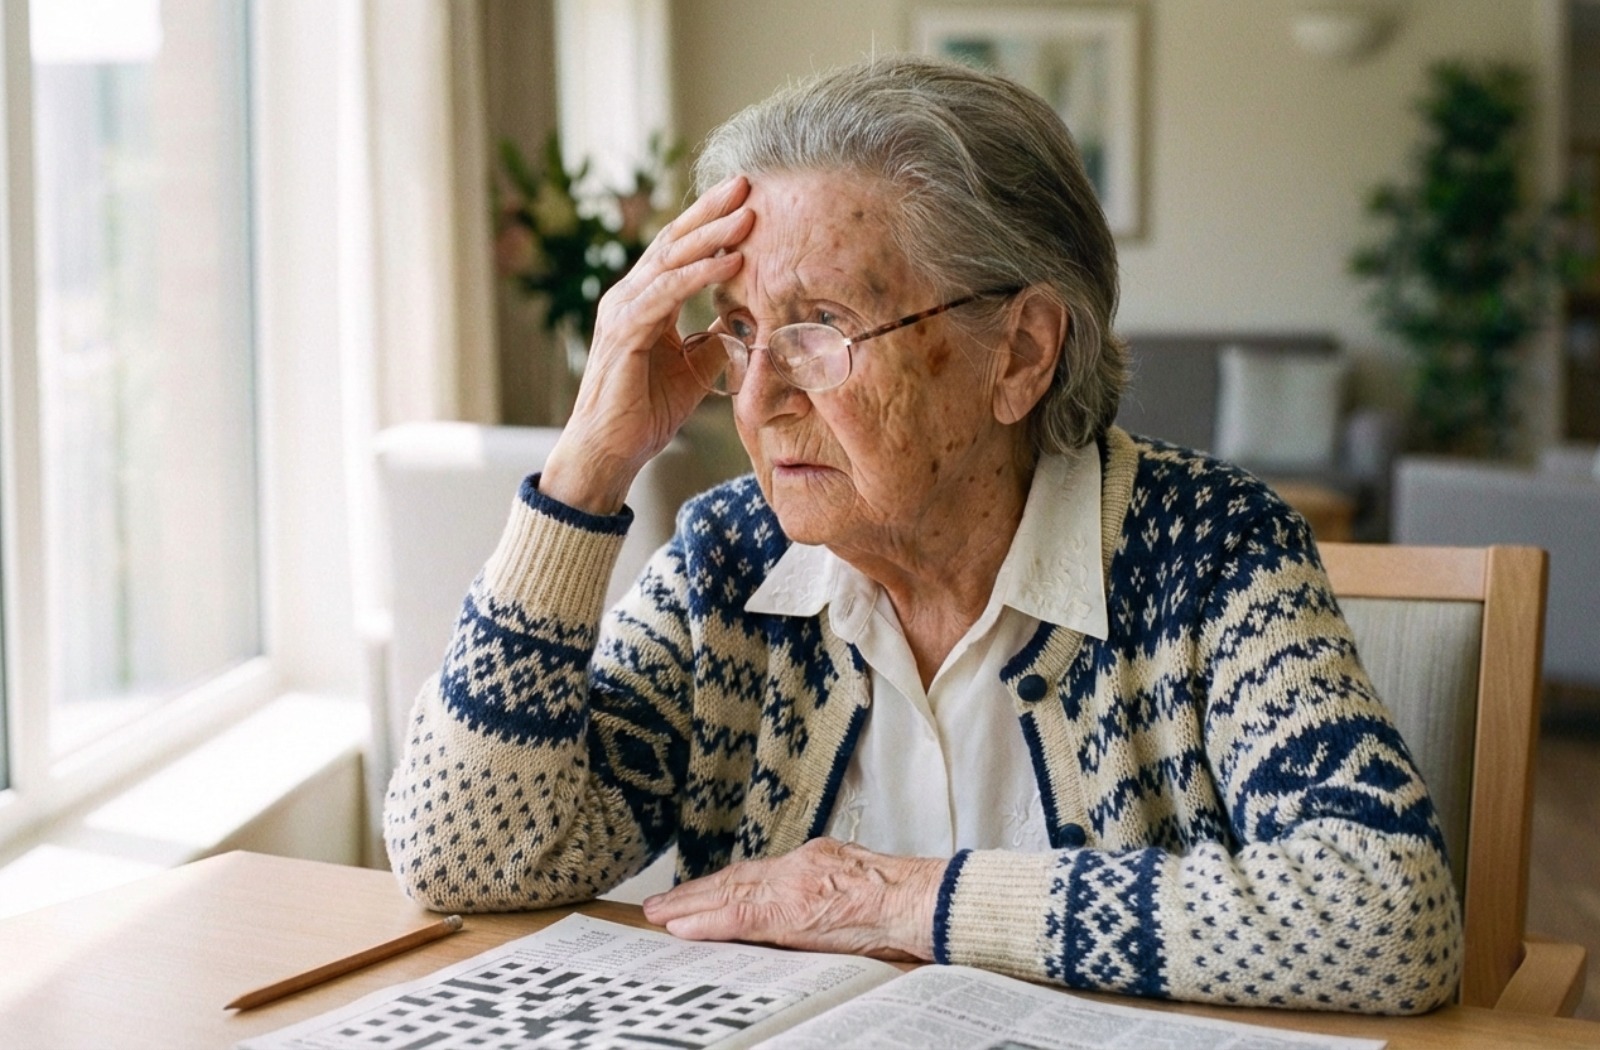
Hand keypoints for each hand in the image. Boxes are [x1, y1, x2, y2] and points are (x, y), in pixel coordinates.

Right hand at [542, 175, 755, 513]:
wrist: (610, 451)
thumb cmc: (646, 412)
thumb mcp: (694, 368)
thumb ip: (714, 340)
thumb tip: (747, 322)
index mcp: (643, 301)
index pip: (678, 250)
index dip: (709, 222)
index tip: (745, 198)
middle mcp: (627, 297)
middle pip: (673, 242)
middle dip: (710, 212)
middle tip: (746, 183)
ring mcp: (622, 312)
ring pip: (670, 261)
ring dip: (711, 236)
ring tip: (748, 216)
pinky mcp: (624, 333)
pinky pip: (666, 295)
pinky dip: (699, 276)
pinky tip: (730, 262)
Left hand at [641, 838, 946, 961]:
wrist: (926, 902)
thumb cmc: (908, 901)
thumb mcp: (863, 882)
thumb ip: (830, 888)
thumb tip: (817, 907)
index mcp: (816, 859)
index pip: (759, 873)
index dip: (724, 883)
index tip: (700, 893)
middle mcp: (799, 866)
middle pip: (736, 878)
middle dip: (697, 893)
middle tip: (661, 904)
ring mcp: (793, 887)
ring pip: (729, 893)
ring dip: (690, 906)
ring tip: (660, 915)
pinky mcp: (793, 912)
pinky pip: (738, 917)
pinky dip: (707, 921)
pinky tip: (682, 928)